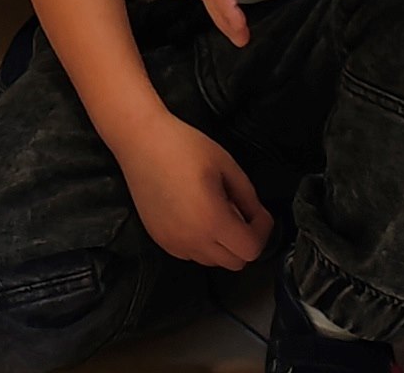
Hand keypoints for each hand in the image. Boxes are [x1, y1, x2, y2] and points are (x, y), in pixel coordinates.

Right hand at [118, 112, 271, 268]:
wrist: (140, 140)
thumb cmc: (180, 146)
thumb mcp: (226, 165)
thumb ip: (248, 196)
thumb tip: (257, 215)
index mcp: (212, 220)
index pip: (251, 249)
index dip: (263, 232)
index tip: (261, 216)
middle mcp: (193, 239)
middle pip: (236, 262)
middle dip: (245, 241)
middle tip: (243, 215)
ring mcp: (174, 242)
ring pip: (213, 260)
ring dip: (222, 244)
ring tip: (216, 213)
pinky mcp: (160, 239)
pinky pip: (191, 253)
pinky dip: (201, 243)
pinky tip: (196, 217)